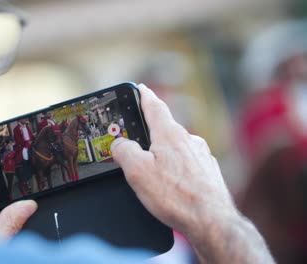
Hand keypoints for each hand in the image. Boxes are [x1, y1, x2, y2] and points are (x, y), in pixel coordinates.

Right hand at [111, 84, 235, 235]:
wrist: (211, 221)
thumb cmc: (176, 196)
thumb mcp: (137, 172)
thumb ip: (124, 151)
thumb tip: (120, 144)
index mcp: (170, 135)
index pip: (155, 106)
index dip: (144, 96)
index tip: (140, 88)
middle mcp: (189, 141)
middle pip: (165, 128)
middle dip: (150, 132)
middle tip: (136, 140)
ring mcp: (201, 156)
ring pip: (176, 147)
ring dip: (163, 152)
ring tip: (153, 170)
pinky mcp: (207, 173)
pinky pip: (187, 163)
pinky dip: (176, 168)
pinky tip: (171, 184)